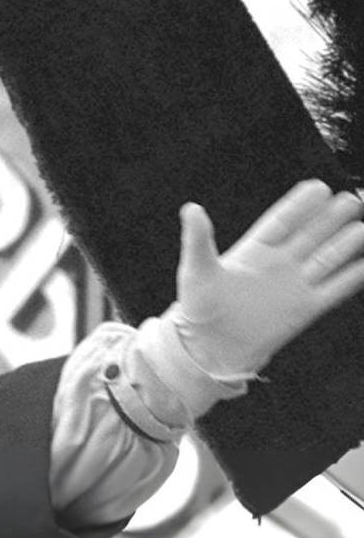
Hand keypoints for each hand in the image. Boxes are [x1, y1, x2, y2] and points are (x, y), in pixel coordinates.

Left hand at [172, 179, 363, 377]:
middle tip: (348, 201)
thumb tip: (191, 209)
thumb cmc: (198, 309)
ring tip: (361, 227)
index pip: (282, 222)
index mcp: (253, 252)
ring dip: (344, 243)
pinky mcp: (304, 308)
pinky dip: (351, 277)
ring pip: (326, 258)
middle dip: (329, 218)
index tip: (317, 188)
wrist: (210, 349)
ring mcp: (293, 285)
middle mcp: (278, 265)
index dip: (299, 206)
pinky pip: (334, 289)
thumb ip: (198, 240)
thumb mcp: (196, 270)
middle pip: (309, 235)